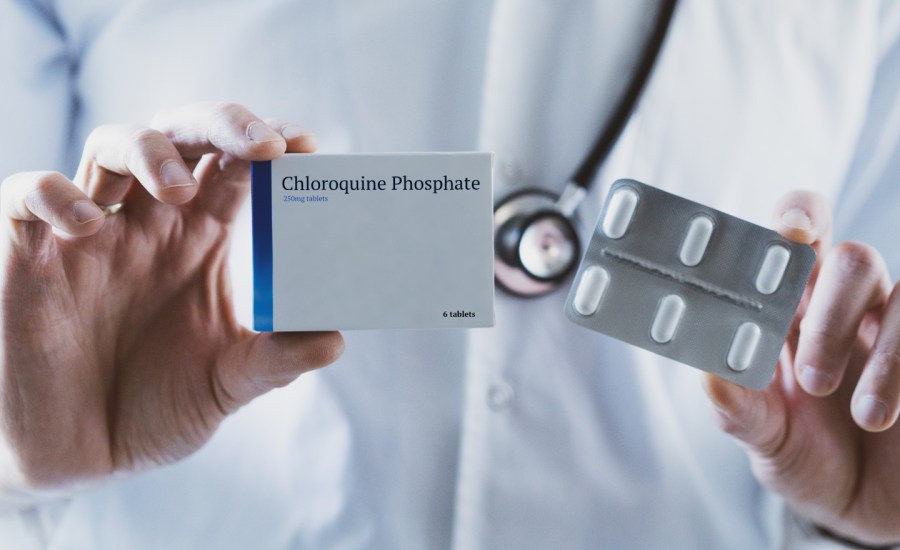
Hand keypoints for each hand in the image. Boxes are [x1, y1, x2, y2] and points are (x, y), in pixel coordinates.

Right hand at [0, 102, 342, 499]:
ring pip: (111, 147)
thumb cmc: (155, 410)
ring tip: (178, 190)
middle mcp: (149, 225)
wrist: (81, 459)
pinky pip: (28, 195)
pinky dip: (55, 195)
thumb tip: (334, 339)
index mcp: (200, 241)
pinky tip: (88, 224)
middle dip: (221, 125)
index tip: (306, 146)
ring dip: (148, 151)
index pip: (235, 168)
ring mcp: (89, 235)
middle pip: (181, 136)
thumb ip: (276, 362)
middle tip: (263, 145)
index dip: (267, 145)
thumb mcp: (226, 386)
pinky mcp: (31, 256)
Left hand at [703, 191, 899, 545]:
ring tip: (863, 416)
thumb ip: (740, 412)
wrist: (865, 509)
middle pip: (850, 259)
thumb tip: (708, 378)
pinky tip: (882, 415)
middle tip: (812, 377)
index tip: (790, 231)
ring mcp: (894, 330)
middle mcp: (844, 309)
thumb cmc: (808, 459)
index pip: (795, 240)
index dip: (797, 217)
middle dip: (830, 311)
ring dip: (883, 355)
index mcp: (789, 312)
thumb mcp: (767, 442)